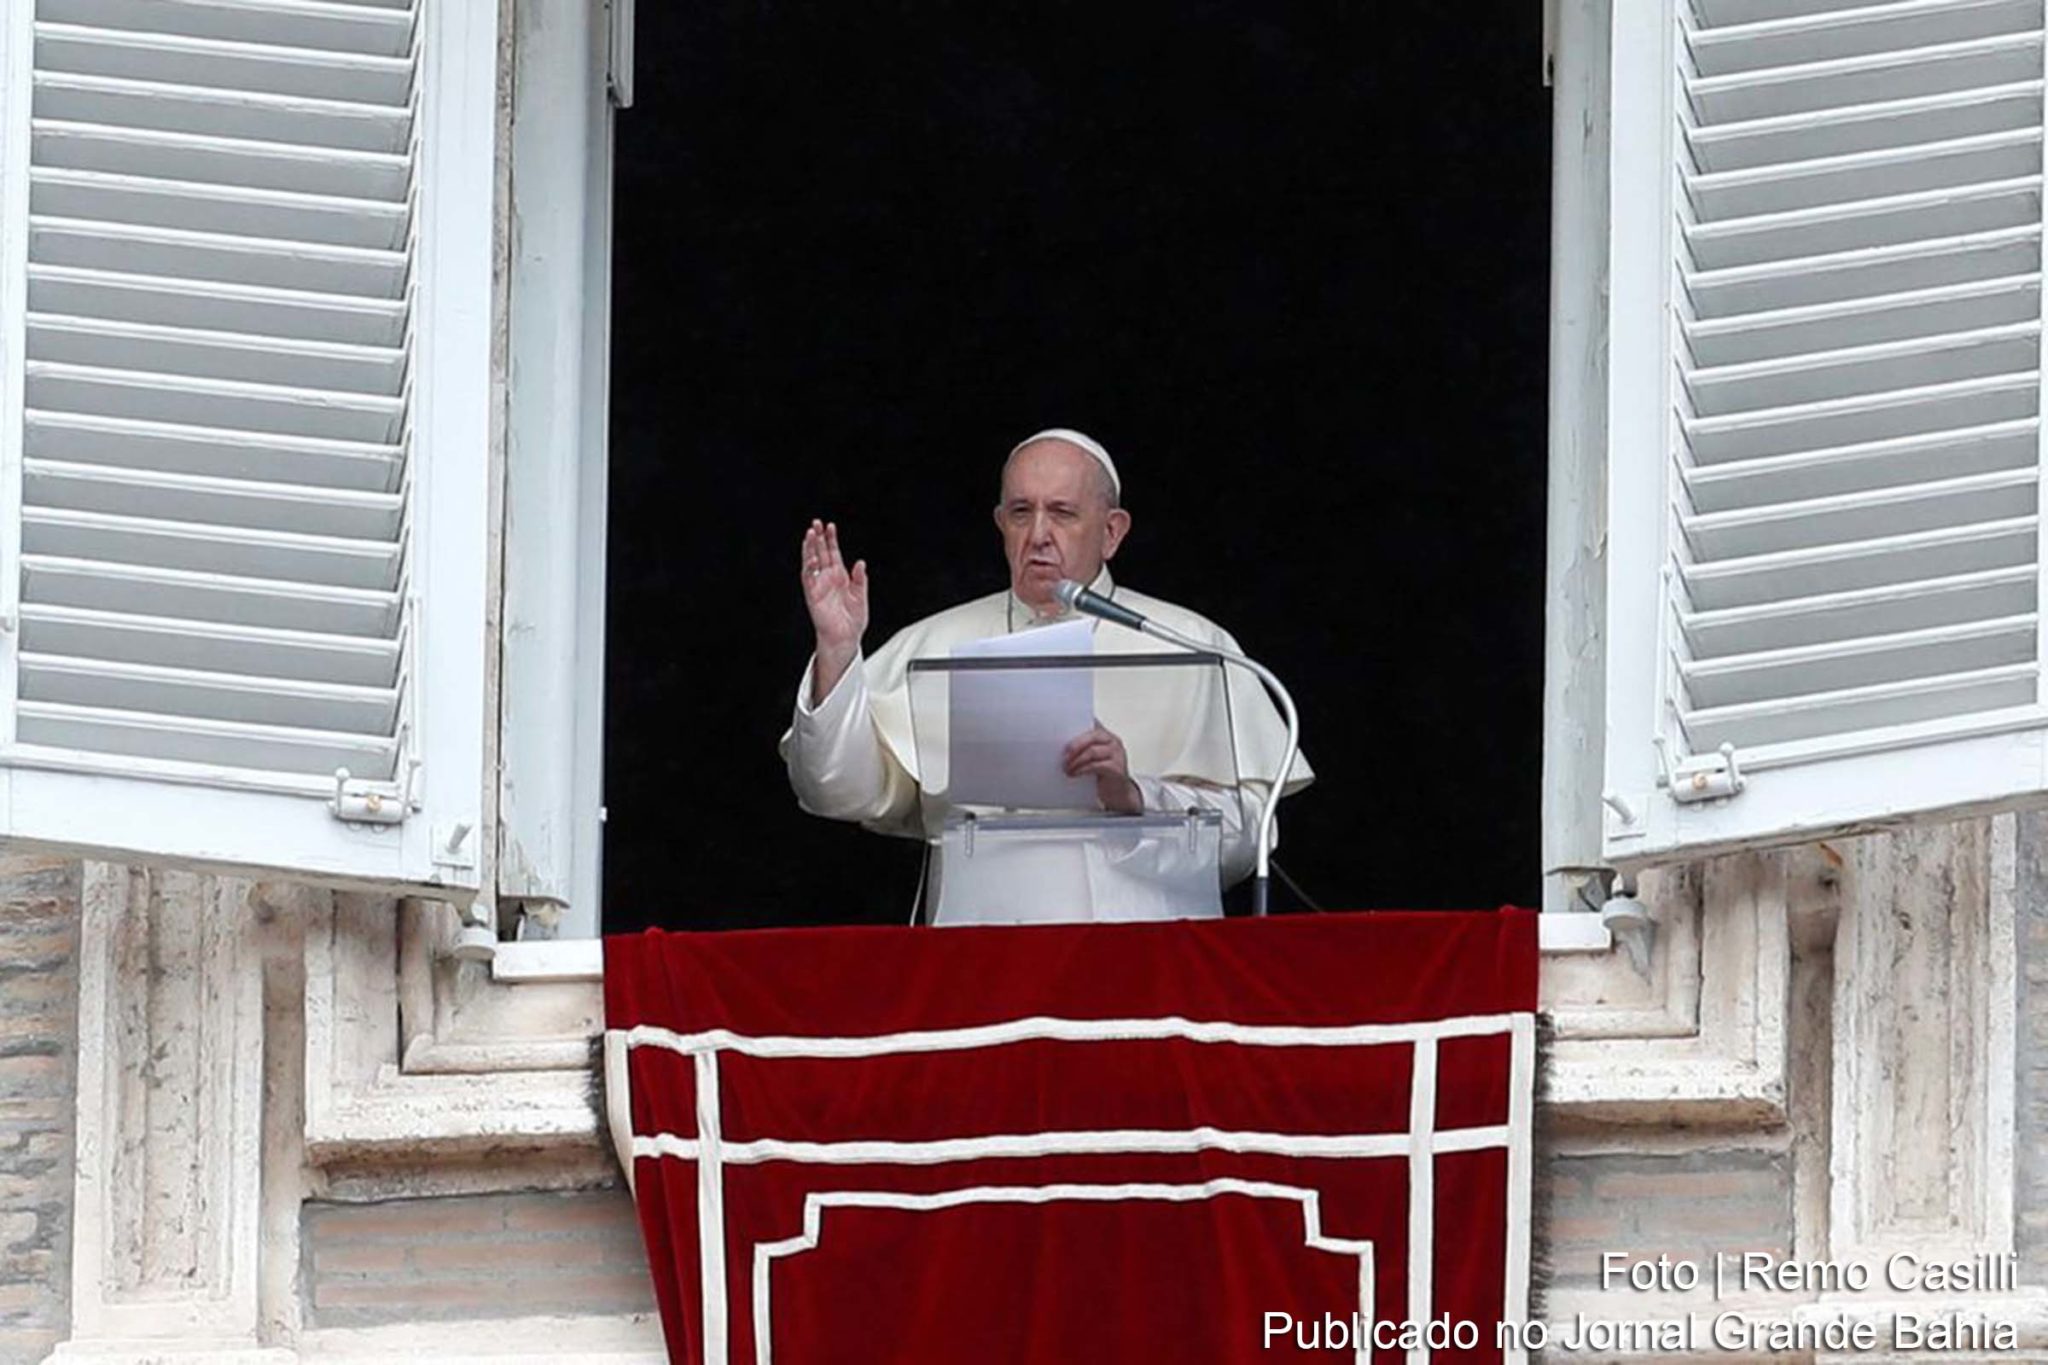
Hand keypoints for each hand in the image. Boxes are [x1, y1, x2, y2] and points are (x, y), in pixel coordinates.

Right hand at [801, 520, 867, 702]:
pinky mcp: (813, 596)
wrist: (846, 638)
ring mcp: (819, 586)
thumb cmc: (852, 621)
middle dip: (818, 538)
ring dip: (810, 549)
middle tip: (816, 523)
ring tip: (810, 534)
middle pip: (820, 553)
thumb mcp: (861, 597)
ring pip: (812, 563)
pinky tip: (811, 558)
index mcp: (840, 577)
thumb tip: (860, 563)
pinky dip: (809, 568)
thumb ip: (860, 580)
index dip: (831, 540)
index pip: (833, 553)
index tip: (830, 526)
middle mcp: (828, 579)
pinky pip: (809, 580)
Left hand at [1064, 722, 1141, 814]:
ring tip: (1066, 767)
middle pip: (1092, 736)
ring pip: (1092, 751)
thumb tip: (1060, 746)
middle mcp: (1113, 741)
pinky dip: (1082, 769)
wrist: (1118, 792)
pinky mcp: (1117, 768)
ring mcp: (1117, 754)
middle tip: (1063, 755)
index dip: (1078, 724)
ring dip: (1076, 760)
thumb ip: (1082, 748)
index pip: (1091, 722)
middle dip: (1074, 745)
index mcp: (1105, 734)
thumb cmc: (1102, 773)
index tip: (1062, 731)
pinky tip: (1074, 773)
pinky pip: (1096, 766)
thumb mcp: (1092, 757)